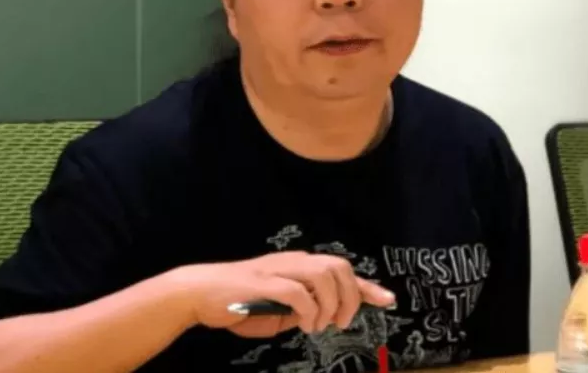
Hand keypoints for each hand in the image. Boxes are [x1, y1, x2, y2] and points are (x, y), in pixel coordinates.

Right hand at [174, 251, 394, 337]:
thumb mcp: (278, 309)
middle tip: (341, 322)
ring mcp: (278, 269)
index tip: (388, 299)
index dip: (367, 286)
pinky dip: (309, 310)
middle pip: (339, 267)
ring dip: (330, 304)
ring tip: (321, 325)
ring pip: (323, 274)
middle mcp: (292, 262)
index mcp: (298, 266)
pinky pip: (297, 291)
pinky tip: (305, 324)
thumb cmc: (237, 302)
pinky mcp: (263, 282)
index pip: (340, 270)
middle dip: (351, 296)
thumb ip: (300, 308)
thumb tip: (321, 316)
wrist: (199, 293)